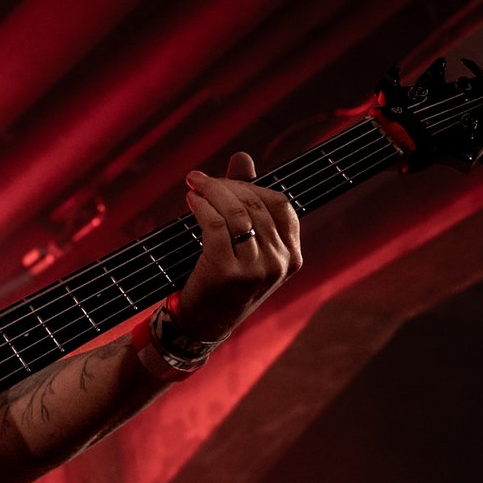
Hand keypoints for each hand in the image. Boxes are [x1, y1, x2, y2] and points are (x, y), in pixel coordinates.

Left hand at [171, 152, 301, 340]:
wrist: (202, 325)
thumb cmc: (223, 280)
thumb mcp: (243, 244)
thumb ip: (246, 201)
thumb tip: (242, 157)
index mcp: (291, 257)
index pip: (280, 205)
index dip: (251, 187)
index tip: (226, 181)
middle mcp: (279, 263)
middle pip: (255, 204)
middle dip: (224, 185)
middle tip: (199, 179)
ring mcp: (256, 269)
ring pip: (235, 212)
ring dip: (210, 191)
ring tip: (193, 185)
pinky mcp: (228, 271)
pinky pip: (215, 224)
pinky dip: (201, 206)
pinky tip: (191, 201)